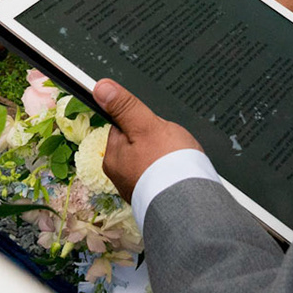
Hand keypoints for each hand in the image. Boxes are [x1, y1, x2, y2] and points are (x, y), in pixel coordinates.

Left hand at [95, 79, 201, 203]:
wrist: (192, 204)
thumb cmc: (168, 166)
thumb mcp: (146, 126)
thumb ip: (125, 106)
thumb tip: (100, 88)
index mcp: (113, 157)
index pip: (122, 127)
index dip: (142, 122)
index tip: (154, 127)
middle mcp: (120, 176)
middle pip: (138, 144)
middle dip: (156, 140)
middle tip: (169, 145)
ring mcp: (137, 188)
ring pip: (152, 160)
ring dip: (165, 158)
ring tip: (178, 160)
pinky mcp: (155, 197)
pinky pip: (162, 177)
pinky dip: (171, 173)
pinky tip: (181, 173)